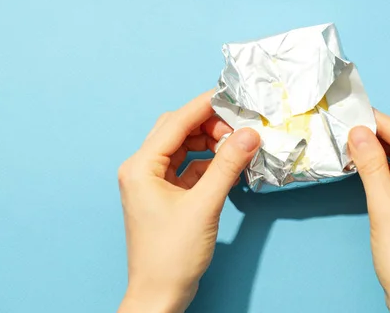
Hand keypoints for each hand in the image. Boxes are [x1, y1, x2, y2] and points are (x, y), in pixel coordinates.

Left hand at [117, 90, 259, 312]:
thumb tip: (249, 134)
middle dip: (208, 124)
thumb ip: (227, 166)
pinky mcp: (166, 195)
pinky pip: (189, 167)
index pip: (175, 123)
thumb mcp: (204, 206)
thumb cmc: (172, 255)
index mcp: (141, 167)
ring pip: (184, 148)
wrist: (160, 294)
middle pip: (177, 131)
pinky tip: (228, 164)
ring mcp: (153, 182)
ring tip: (236, 145)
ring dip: (209, 143)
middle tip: (238, 126)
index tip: (230, 96)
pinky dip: (208, 162)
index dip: (204, 106)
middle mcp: (142, 169)